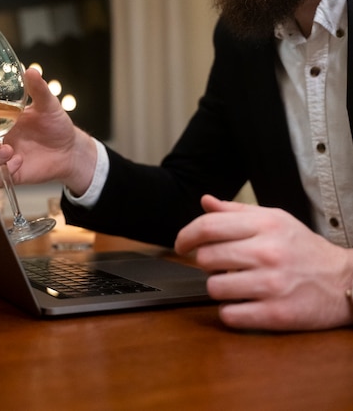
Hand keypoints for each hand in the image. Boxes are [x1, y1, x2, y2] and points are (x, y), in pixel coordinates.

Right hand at [0, 67, 96, 194]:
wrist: (71, 148)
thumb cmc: (56, 125)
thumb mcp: (48, 105)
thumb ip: (38, 89)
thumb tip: (30, 71)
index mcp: (2, 123)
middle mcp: (0, 141)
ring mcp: (5, 159)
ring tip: (8, 151)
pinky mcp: (13, 174)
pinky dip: (4, 172)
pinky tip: (18, 163)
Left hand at [175, 195, 352, 330]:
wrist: (343, 280)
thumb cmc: (303, 248)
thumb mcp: (275, 219)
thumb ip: (236, 211)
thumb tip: (205, 201)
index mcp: (265, 224)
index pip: (208, 226)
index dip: (186, 236)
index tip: (181, 244)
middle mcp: (267, 252)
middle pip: (206, 257)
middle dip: (205, 262)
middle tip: (218, 264)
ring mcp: (272, 284)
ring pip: (214, 287)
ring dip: (218, 287)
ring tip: (234, 283)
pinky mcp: (276, 314)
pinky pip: (230, 315)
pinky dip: (230, 311)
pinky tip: (242, 303)